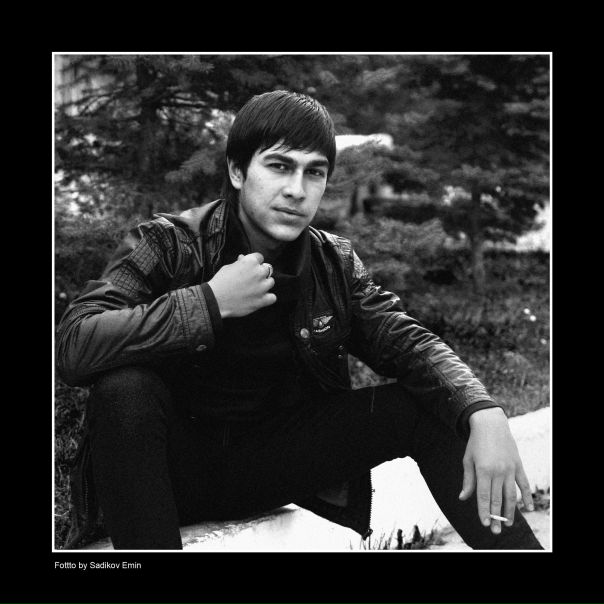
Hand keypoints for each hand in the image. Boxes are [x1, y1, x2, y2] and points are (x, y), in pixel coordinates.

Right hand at [208, 252, 275, 317]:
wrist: (215, 299)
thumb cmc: (220, 282)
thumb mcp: (228, 267)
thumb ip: (239, 263)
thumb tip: (243, 258)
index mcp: (250, 262)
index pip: (260, 257)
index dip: (255, 263)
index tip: (250, 268)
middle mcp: (259, 272)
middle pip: (267, 269)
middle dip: (260, 273)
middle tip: (251, 279)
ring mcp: (262, 287)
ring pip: (271, 282)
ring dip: (265, 284)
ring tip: (255, 289)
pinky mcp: (262, 300)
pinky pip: (273, 297)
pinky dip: (268, 298)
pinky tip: (261, 298)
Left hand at [458, 407, 533, 533]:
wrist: (490, 424)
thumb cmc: (476, 443)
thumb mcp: (468, 460)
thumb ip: (468, 480)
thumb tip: (463, 498)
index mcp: (483, 470)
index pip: (483, 496)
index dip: (484, 511)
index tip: (485, 524)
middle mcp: (497, 471)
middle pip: (497, 498)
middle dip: (496, 516)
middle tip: (496, 531)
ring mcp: (509, 468)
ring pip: (511, 494)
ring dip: (510, 511)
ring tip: (508, 524)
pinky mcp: (518, 465)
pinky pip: (524, 484)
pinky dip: (526, 496)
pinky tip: (527, 509)